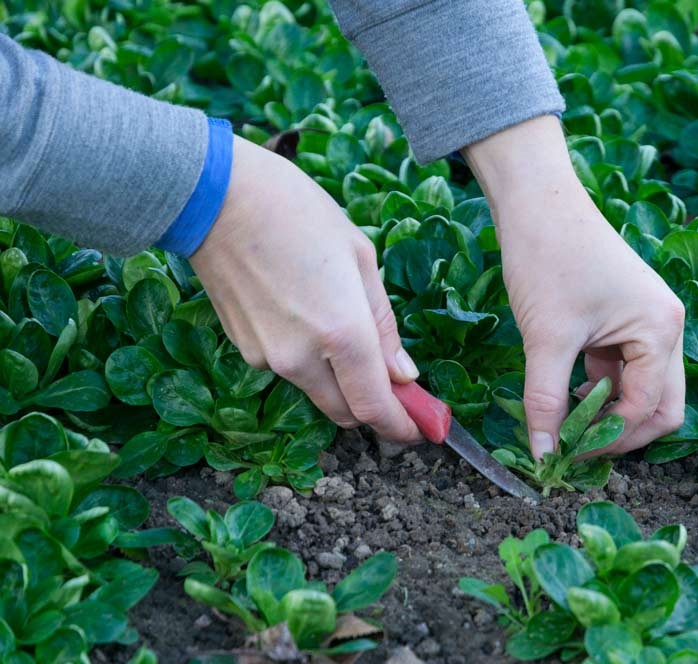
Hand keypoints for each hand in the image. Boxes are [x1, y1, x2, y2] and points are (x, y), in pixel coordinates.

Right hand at [189, 136, 420, 441]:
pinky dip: (311, 361)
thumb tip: (404, 375)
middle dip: (375, 408)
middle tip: (397, 387)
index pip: (375, 408)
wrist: (214, 196)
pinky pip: (292, 370)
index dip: (402, 426)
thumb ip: (383, 324)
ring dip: (342, 382)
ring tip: (347, 327)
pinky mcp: (245, 350)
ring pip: (319, 392)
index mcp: (343, 334)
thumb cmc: (297, 212)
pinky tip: (308, 312)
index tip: (421, 429)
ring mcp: (268, 359)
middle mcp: (303, 359)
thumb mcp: (360, 257)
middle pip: (347, 413)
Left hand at [463, 116, 684, 458]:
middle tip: (578, 449)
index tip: (565, 455)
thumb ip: (546, 400)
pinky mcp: (624, 318)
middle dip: (622, 433)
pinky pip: (621, 369)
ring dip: (609, 412)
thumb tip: (544, 454)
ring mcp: (647, 322)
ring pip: (641, 390)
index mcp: (661, 330)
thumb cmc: (547, 259)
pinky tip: (567, 394)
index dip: (607, 439)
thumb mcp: (546, 338)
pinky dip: (599, 389)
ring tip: (566, 424)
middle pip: (661, 406)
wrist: (536, 202)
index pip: (647, 409)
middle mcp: (666, 327)